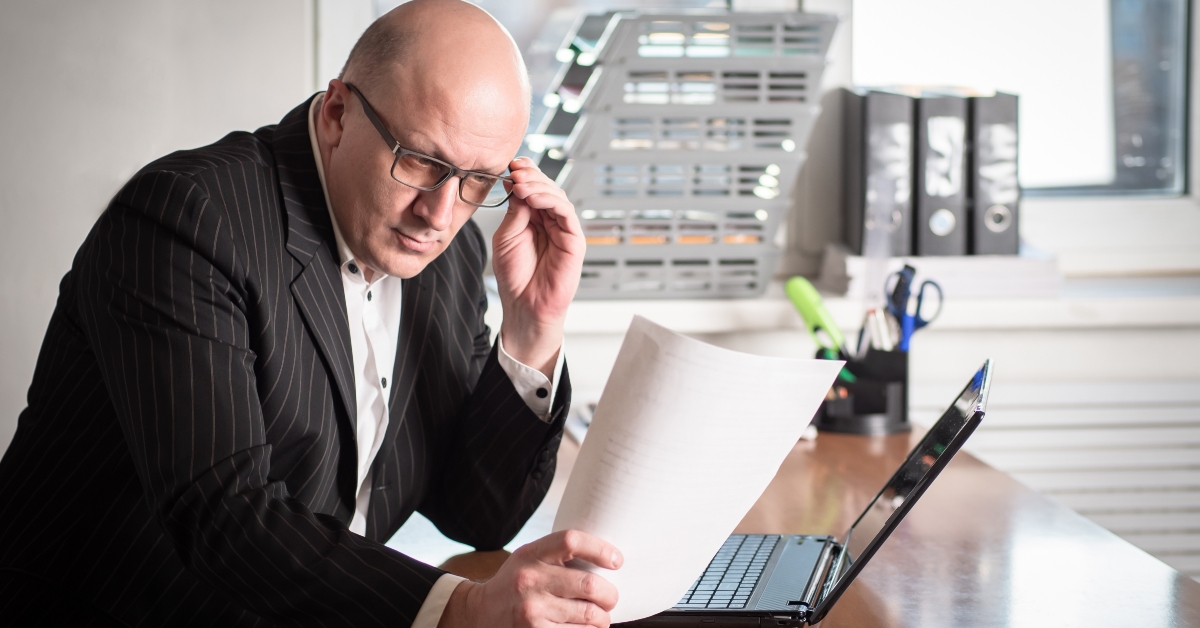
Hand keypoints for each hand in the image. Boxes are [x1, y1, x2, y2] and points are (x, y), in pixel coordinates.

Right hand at [438, 530, 621, 627]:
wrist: (479, 614)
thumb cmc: (514, 584)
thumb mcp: (527, 559)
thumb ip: (556, 555)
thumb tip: (605, 558)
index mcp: (531, 554)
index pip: (572, 540)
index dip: (600, 549)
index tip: (616, 561)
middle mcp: (530, 580)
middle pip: (590, 583)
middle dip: (610, 595)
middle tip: (610, 598)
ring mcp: (532, 610)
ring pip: (590, 614)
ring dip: (602, 618)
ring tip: (599, 617)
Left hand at [491, 157, 584, 377]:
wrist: (524, 305)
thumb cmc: (515, 276)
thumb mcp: (506, 236)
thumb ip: (514, 211)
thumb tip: (516, 182)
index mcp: (533, 218)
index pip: (532, 187)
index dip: (524, 173)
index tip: (510, 165)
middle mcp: (550, 221)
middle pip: (546, 187)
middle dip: (530, 175)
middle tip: (515, 171)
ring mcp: (564, 229)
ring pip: (557, 196)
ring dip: (538, 186)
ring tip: (520, 184)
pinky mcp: (574, 240)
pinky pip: (566, 212)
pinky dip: (550, 200)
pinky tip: (532, 198)